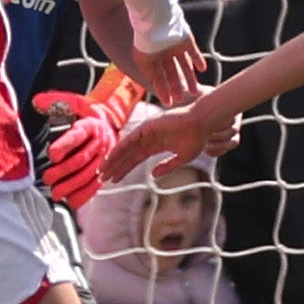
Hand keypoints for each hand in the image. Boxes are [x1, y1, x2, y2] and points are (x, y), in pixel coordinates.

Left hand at [31, 90, 120, 207]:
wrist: (110, 121)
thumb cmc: (86, 113)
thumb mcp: (74, 103)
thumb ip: (55, 102)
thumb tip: (36, 101)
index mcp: (91, 125)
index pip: (77, 135)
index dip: (65, 145)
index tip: (51, 154)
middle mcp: (99, 142)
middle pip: (82, 158)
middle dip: (64, 171)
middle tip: (47, 179)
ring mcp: (104, 157)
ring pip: (89, 174)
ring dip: (72, 186)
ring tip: (56, 194)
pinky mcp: (105, 169)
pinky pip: (97, 183)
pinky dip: (85, 194)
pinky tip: (72, 202)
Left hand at [104, 105, 232, 182]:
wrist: (202, 123)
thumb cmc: (197, 138)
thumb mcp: (182, 158)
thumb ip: (167, 167)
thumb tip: (152, 176)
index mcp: (156, 145)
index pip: (135, 159)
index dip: (124, 170)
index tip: (114, 180)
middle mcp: (148, 139)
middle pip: (127, 156)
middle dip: (115, 167)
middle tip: (102, 179)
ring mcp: (146, 132)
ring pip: (125, 149)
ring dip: (113, 160)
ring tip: (101, 172)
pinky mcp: (146, 127)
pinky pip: (129, 140)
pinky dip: (119, 150)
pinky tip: (110, 159)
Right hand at [137, 34, 204, 106]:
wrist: (156, 22)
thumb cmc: (146, 43)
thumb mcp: (142, 62)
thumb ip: (149, 75)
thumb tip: (154, 86)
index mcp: (152, 58)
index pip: (159, 77)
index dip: (163, 90)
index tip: (168, 103)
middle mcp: (164, 53)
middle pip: (172, 73)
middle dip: (177, 87)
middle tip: (181, 100)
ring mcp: (176, 47)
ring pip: (184, 66)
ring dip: (190, 78)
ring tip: (195, 92)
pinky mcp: (186, 41)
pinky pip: (194, 53)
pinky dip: (199, 61)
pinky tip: (202, 70)